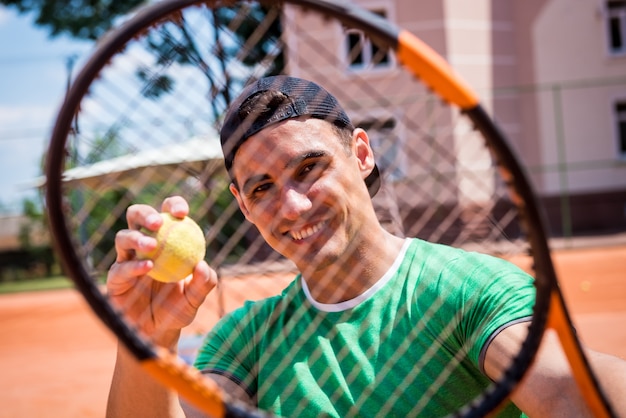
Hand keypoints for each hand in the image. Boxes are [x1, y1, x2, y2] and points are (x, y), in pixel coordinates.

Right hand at [106, 196, 216, 348]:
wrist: (157, 333)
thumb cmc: (178, 309)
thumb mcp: (195, 298)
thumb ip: (204, 282)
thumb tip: (202, 265)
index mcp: (165, 240)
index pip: (167, 214)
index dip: (173, 205)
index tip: (183, 213)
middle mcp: (142, 245)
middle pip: (137, 216)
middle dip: (146, 213)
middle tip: (159, 223)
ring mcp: (125, 259)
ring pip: (123, 237)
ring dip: (136, 237)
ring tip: (151, 246)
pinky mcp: (114, 278)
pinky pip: (121, 268)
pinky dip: (134, 266)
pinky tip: (147, 267)